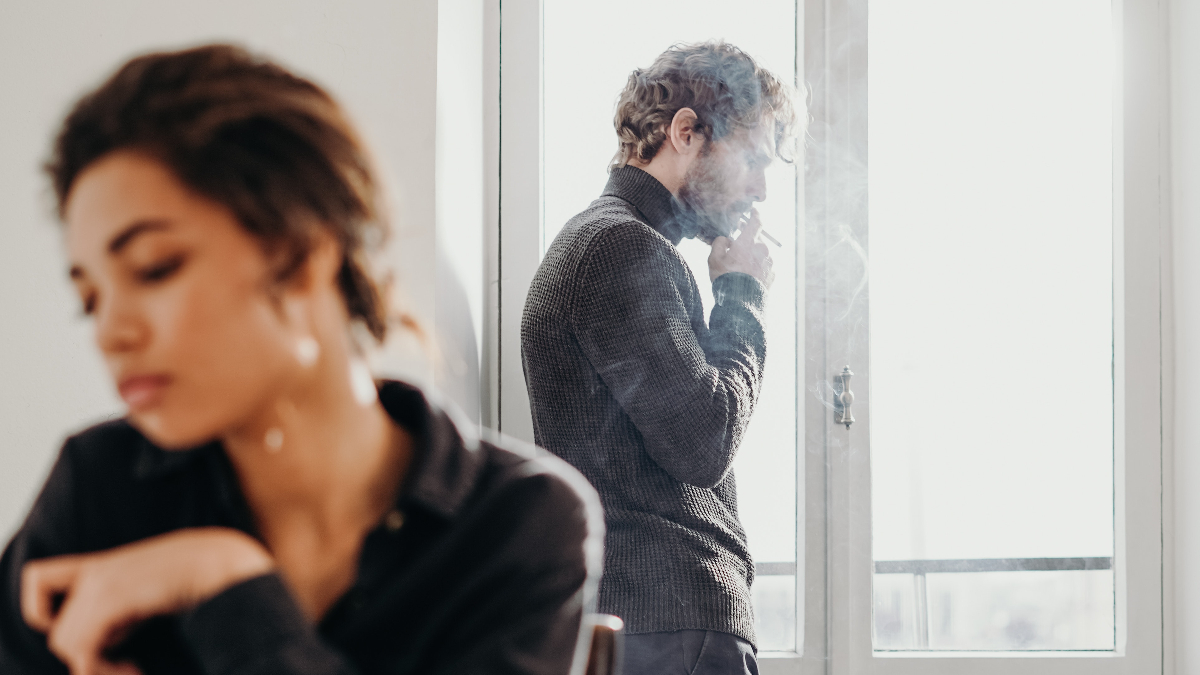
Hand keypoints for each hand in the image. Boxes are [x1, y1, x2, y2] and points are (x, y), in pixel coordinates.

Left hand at [22, 527, 273, 674]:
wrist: (225, 562)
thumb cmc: (204, 578)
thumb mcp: (156, 594)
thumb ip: (128, 612)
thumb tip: (102, 655)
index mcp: (105, 565)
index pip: (39, 580)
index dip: (45, 612)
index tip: (93, 634)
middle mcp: (97, 570)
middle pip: (59, 631)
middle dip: (87, 659)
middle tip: (128, 667)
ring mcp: (102, 581)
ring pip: (67, 644)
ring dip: (98, 669)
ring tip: (134, 669)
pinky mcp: (112, 596)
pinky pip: (84, 648)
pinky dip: (105, 669)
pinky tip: (138, 670)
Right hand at [708, 209, 773, 287]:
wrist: (740, 303)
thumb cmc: (725, 278)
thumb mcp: (714, 259)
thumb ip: (719, 243)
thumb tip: (726, 240)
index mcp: (749, 242)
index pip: (756, 222)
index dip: (755, 214)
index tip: (753, 211)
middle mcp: (762, 250)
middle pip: (756, 239)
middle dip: (747, 242)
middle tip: (735, 251)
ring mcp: (769, 263)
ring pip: (760, 253)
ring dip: (752, 256)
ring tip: (740, 269)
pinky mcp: (772, 275)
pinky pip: (764, 266)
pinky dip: (757, 268)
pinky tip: (747, 277)